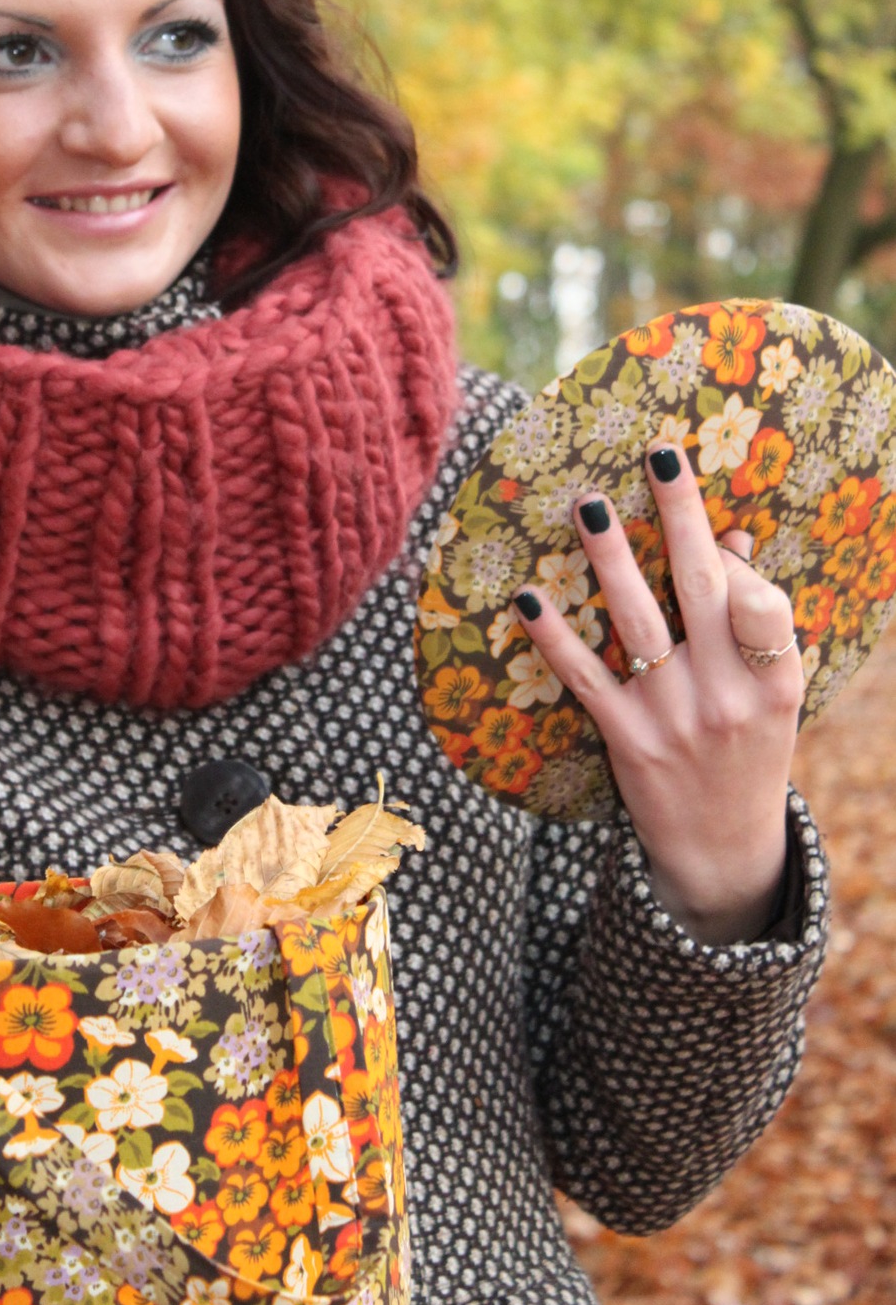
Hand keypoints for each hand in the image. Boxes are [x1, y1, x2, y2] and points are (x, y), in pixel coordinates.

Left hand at [513, 440, 802, 944]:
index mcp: (774, 680)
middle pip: (702, 588)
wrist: (721, 850)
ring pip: (639, 622)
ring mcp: (675, 720)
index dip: (737, 563)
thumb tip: (728, 540)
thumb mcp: (766, 691)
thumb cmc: (744, 748)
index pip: (763, 604)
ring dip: (610, 559)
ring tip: (586, 505)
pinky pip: (586, 678)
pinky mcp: (627, 742)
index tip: (717, 529)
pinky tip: (529, 598)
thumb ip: (751, 622)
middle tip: (658, 454)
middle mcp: (728, 696)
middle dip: (680, 515)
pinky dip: (555, 637)